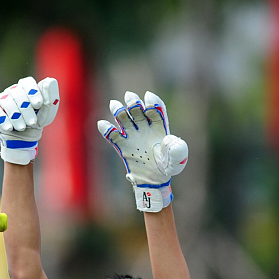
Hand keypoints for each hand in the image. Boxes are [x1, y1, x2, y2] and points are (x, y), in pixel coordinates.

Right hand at [0, 77, 59, 164]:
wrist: (24, 138)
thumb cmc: (37, 121)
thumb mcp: (48, 112)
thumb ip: (51, 97)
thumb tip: (48, 81)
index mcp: (27, 88)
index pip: (27, 83)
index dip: (32, 92)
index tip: (38, 105)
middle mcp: (13, 90)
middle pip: (17, 93)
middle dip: (26, 110)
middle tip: (32, 123)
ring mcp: (2, 98)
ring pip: (7, 102)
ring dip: (16, 117)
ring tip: (22, 127)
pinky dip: (2, 119)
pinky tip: (9, 127)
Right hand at [98, 91, 187, 211]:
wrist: (154, 181)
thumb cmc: (167, 168)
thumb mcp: (176, 161)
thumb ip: (175, 150)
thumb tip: (167, 139)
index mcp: (159, 127)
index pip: (155, 111)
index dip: (152, 103)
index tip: (148, 99)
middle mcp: (145, 128)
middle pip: (138, 111)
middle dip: (134, 103)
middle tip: (130, 97)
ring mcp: (133, 136)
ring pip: (124, 119)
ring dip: (119, 111)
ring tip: (114, 104)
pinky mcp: (123, 146)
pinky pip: (113, 135)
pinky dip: (107, 129)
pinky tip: (103, 124)